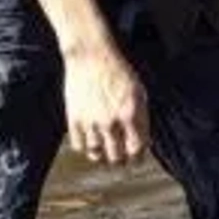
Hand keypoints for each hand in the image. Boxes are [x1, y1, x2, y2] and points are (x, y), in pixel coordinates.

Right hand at [63, 43, 149, 164]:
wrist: (91, 56)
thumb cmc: (119, 71)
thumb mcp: (139, 92)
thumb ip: (142, 118)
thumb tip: (145, 142)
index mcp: (130, 114)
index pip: (137, 148)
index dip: (137, 158)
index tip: (136, 159)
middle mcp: (111, 122)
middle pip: (116, 156)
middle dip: (121, 161)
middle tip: (121, 161)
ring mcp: (91, 121)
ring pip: (96, 154)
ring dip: (101, 157)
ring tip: (104, 155)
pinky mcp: (73, 118)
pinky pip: (78, 145)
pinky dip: (84, 148)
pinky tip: (89, 144)